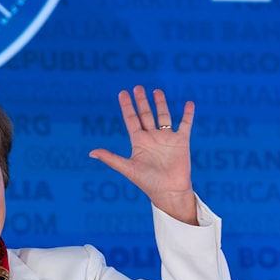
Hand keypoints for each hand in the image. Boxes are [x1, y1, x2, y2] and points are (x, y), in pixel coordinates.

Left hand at [89, 86, 197, 224]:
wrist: (169, 192)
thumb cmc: (147, 183)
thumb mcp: (128, 168)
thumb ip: (110, 158)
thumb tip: (91, 152)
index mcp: (139, 141)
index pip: (131, 119)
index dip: (127, 106)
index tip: (123, 93)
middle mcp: (152, 137)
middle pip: (146, 114)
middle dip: (142, 101)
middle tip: (138, 87)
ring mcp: (167, 138)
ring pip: (163, 116)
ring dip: (160, 103)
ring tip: (157, 90)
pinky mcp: (181, 142)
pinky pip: (185, 125)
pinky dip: (188, 114)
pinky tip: (189, 104)